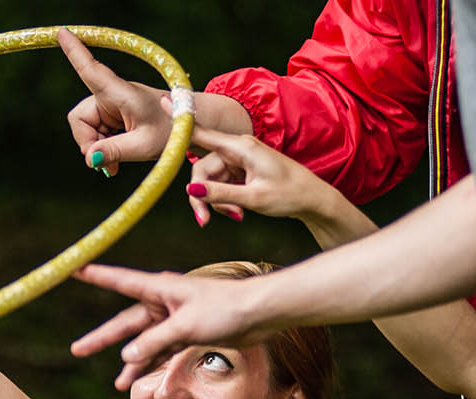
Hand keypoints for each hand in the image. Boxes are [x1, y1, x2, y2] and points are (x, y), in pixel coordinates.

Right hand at [58, 28, 173, 176]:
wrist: (188, 127)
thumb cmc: (173, 130)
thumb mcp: (144, 145)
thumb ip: (115, 151)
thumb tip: (89, 158)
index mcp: (120, 93)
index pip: (92, 70)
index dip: (74, 53)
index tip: (61, 32)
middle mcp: (111, 94)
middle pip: (79, 118)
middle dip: (87, 142)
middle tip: (104, 164)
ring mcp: (110, 105)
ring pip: (86, 128)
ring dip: (96, 148)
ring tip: (113, 165)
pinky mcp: (112, 115)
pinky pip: (95, 133)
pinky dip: (102, 149)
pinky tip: (114, 161)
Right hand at [68, 264, 273, 389]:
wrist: (262, 313)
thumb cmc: (227, 309)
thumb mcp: (187, 326)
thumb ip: (155, 341)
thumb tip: (127, 357)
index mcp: (160, 288)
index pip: (118, 281)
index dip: (94, 277)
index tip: (71, 271)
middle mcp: (164, 301)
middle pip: (126, 322)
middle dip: (102, 338)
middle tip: (76, 350)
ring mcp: (176, 318)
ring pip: (144, 341)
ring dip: (132, 362)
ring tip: (117, 385)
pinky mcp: (189, 332)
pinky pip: (162, 350)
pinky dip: (153, 364)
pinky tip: (142, 381)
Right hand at [184, 128, 350, 226]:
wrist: (313, 200)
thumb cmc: (290, 195)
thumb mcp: (254, 198)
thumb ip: (220, 193)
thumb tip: (191, 190)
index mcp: (241, 147)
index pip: (201, 132)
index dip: (179, 119)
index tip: (162, 100)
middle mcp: (237, 148)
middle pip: (201, 169)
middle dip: (203, 195)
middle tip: (206, 220)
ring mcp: (239, 159)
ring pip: (210, 179)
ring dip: (217, 200)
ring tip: (237, 215)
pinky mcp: (241, 169)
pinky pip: (221, 183)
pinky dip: (225, 198)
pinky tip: (238, 210)